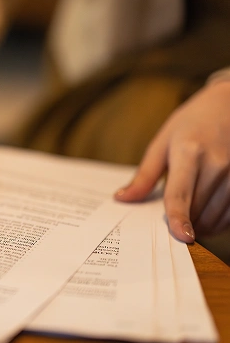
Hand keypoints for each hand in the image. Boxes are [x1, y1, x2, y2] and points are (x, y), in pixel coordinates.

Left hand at [115, 80, 229, 242]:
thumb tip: (122, 199)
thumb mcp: (162, 143)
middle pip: (197, 210)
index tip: (181, 236)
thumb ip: (144, 175)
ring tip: (190, 210)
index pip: (181, 193)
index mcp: (189, 152)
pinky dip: (218, 221)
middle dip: (182, 221)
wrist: (228, 106)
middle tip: (173, 214)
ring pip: (217, 217)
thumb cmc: (191, 124)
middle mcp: (217, 164)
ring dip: (200, 224)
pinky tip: (208, 211)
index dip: (179, 217)